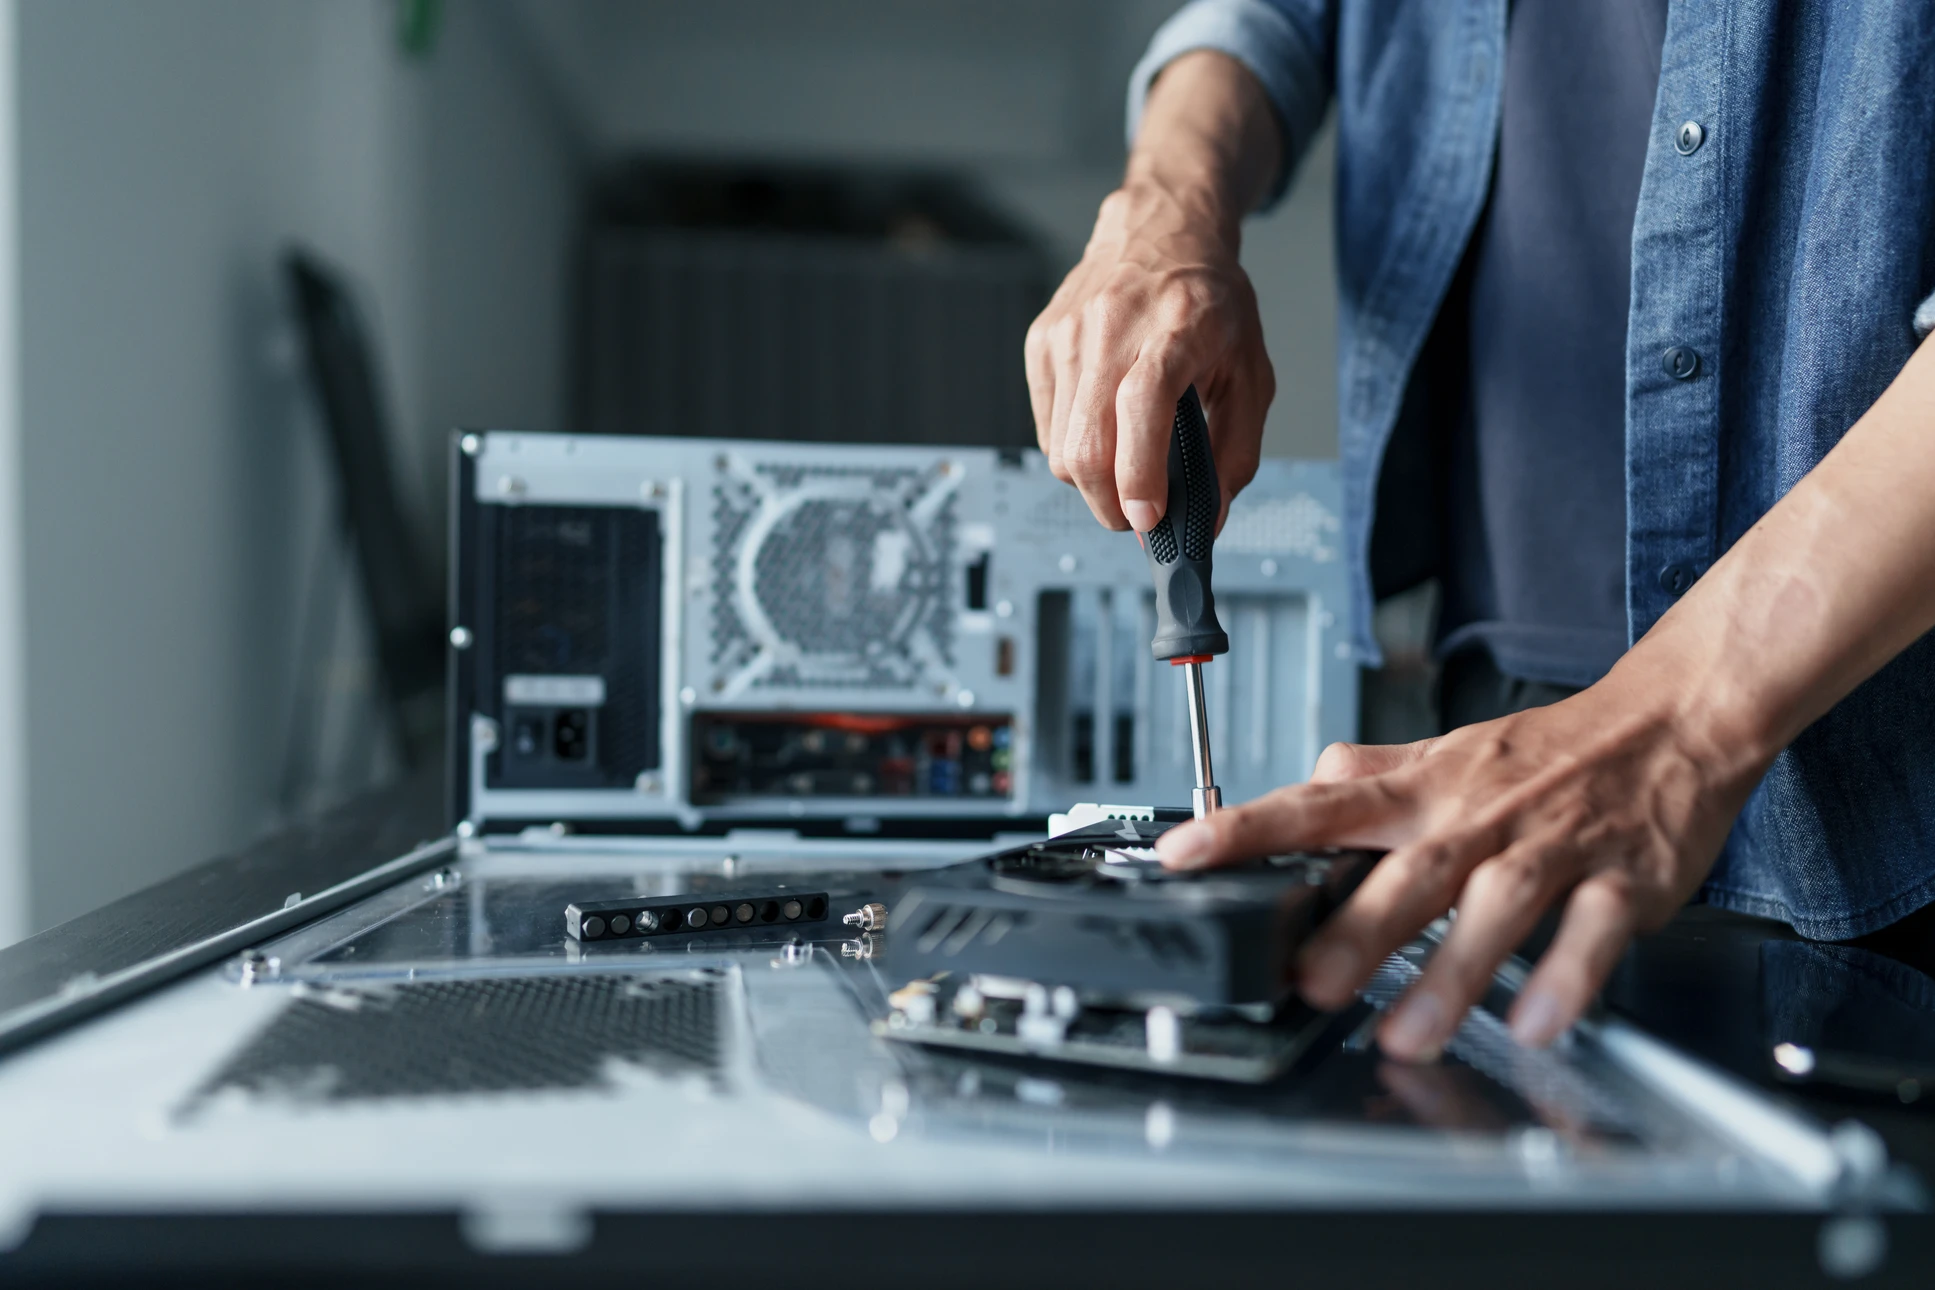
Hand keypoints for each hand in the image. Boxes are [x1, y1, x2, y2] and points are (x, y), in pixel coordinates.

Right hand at [1023, 50, 1280, 532]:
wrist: (1159, 230)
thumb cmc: (1208, 300)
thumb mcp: (1250, 370)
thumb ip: (1236, 450)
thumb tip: (1210, 518)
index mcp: (1177, 326)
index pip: (1142, 404)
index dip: (1140, 473)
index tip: (1148, 517)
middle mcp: (1113, 325)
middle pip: (1089, 445)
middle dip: (1112, 504)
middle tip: (1141, 515)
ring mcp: (1068, 333)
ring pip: (1062, 448)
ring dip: (1094, 482)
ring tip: (1126, 467)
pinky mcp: (1042, 342)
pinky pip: (1048, 429)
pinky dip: (1075, 450)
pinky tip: (1104, 431)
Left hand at [1152, 669, 1768, 1058]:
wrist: (1673, 718)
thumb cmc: (1550, 749)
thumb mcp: (1446, 750)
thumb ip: (1371, 773)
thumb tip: (1298, 782)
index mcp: (1425, 788)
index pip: (1317, 804)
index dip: (1247, 829)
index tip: (1183, 857)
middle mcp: (1477, 815)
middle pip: (1407, 872)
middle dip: (1356, 929)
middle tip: (1307, 982)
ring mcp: (1550, 846)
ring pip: (1495, 906)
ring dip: (1450, 972)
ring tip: (1407, 1034)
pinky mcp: (1623, 878)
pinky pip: (1592, 930)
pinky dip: (1566, 976)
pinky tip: (1537, 1023)